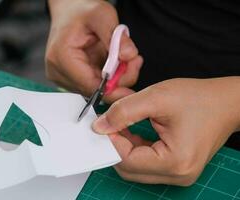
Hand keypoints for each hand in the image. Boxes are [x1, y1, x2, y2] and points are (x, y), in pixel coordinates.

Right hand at [45, 0, 142, 102]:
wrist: (69, 10)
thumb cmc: (80, 10)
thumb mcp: (102, 15)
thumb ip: (117, 37)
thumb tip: (129, 56)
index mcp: (61, 57)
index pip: (90, 84)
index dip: (114, 86)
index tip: (132, 76)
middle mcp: (58, 71)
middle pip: (94, 89)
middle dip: (118, 79)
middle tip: (134, 61)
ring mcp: (63, 77)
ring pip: (96, 89)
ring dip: (115, 78)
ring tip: (124, 57)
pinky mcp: (70, 78)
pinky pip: (94, 84)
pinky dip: (108, 77)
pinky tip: (115, 62)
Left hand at [92, 77, 239, 185]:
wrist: (225, 103)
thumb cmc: (199, 99)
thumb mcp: (156, 98)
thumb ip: (124, 111)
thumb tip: (100, 127)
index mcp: (175, 161)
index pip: (127, 160)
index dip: (110, 141)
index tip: (101, 124)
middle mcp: (177, 174)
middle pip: (129, 169)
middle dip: (114, 146)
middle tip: (109, 124)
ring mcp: (177, 174)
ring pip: (134, 168)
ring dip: (123, 148)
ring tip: (121, 125)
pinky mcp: (176, 168)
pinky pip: (144, 164)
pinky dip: (133, 149)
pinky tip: (131, 132)